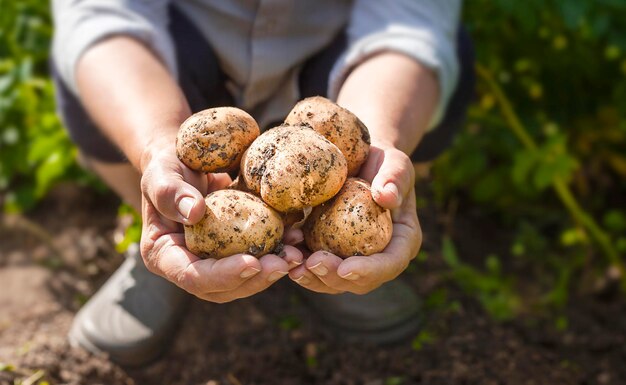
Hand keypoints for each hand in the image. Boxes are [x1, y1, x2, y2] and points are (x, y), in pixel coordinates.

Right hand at [139, 146, 302, 302]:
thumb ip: (170, 192)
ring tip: (296, 254)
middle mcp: (188, 267)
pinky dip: (277, 252)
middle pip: (222, 289)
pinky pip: (256, 260)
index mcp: (163, 256)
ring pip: (243, 280)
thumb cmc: (168, 167)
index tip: (252, 262)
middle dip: (255, 279)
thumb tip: (195, 212)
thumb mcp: (161, 173)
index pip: (192, 276)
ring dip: (272, 271)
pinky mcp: (232, 253)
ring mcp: (212, 263)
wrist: (186, 163)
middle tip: (284, 263)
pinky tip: (296, 239)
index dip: (223, 275)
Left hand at [288, 144, 421, 293]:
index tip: (346, 267)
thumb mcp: (395, 163)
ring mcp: (352, 259)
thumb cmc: (382, 161)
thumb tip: (387, 197)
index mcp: (402, 242)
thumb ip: (395, 178)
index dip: (368, 271)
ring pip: (332, 280)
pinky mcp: (329, 252)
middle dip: (333, 278)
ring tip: (292, 263)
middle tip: (312, 264)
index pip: (389, 264)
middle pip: (358, 281)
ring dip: (311, 276)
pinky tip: (284, 249)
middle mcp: (378, 258)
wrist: (360, 161)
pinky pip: (314, 266)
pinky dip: (298, 261)